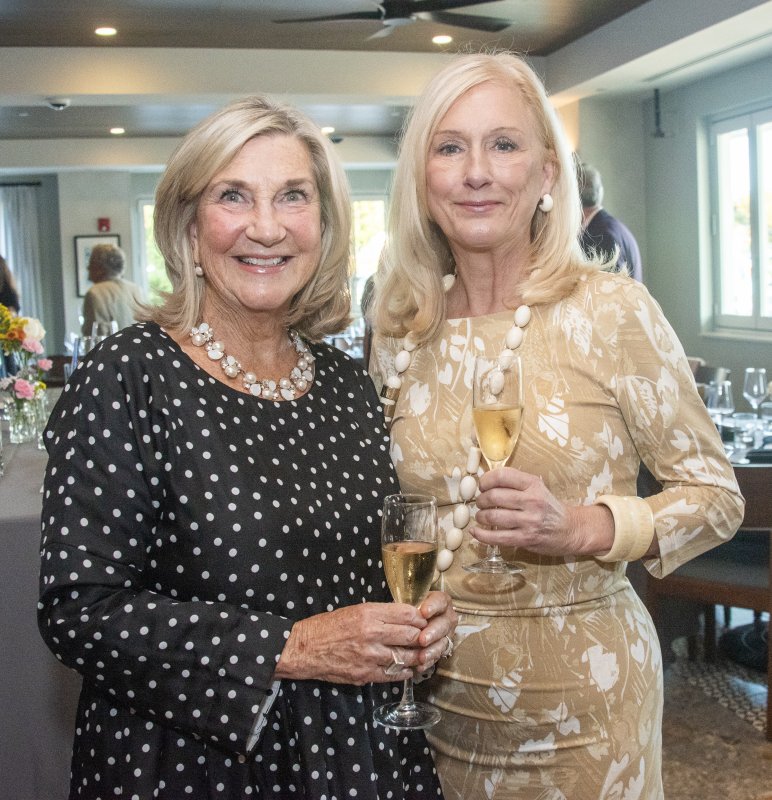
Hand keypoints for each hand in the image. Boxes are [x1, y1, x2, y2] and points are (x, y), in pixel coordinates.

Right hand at [275, 602, 429, 684]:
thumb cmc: (329, 626)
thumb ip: (380, 614)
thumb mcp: (355, 610)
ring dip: (417, 657)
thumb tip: (405, 617)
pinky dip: (405, 672)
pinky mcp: (365, 674)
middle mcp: (372, 633)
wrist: (305, 648)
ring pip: (406, 657)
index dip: (420, 618)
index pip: (407, 614)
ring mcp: (369, 656)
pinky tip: (408, 668)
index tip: (424, 620)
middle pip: (411, 636)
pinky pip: (393, 675)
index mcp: (369, 613)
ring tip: (422, 655)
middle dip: (423, 637)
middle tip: (427, 638)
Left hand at [414, 590, 457, 670]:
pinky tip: (420, 666)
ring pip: (443, 642)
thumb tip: (400, 610)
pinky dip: (429, 662)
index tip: (424, 612)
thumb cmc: (410, 609)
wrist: (413, 621)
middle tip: (423, 640)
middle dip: (433, 632)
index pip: (440, 601)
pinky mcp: (443, 648)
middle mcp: (447, 617)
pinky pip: (438, 656)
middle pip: (443, 624)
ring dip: (432, 650)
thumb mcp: (409, 602)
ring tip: (421, 657)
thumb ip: (408, 606)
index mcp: (440, 602)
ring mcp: (446, 634)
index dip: (433, 606)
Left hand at [471, 467, 613, 556]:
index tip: (482, 486)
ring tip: (481, 516)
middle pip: (494, 496)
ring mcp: (529, 521)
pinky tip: (475, 532)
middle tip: (480, 503)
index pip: (502, 476)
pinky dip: (481, 535)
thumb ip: (516, 484)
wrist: (571, 530)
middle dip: (481, 500)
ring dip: (480, 516)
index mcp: (533, 484)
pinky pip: (497, 537)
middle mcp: (531, 501)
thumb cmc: (549, 508)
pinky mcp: (525, 539)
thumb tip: (486, 482)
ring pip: (493, 517)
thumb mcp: (537, 488)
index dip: (486, 480)